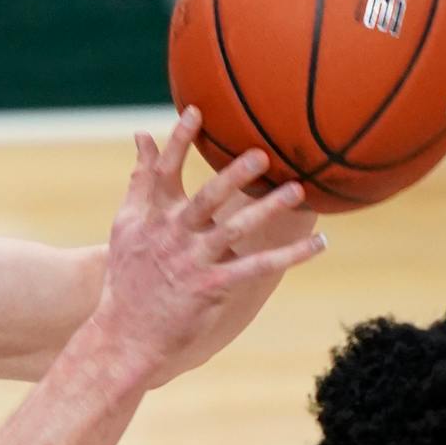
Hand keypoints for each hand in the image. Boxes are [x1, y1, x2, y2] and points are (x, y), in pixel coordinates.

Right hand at [84, 107, 325, 388]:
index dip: (178, 142)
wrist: (126, 332)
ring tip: (296, 190)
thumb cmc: (129, 274)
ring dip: (267, 210)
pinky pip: (258, 267)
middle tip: (261, 155)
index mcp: (150, 216)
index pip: (162, 173)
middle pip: (205, 200)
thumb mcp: (126, 225)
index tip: (196, 112)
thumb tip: (142, 133)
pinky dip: (291, 256)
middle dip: (232, 177)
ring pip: (235, 231)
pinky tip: (319, 245)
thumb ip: (139, 179)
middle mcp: (172, 235)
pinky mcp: (212, 286)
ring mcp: (192, 261)